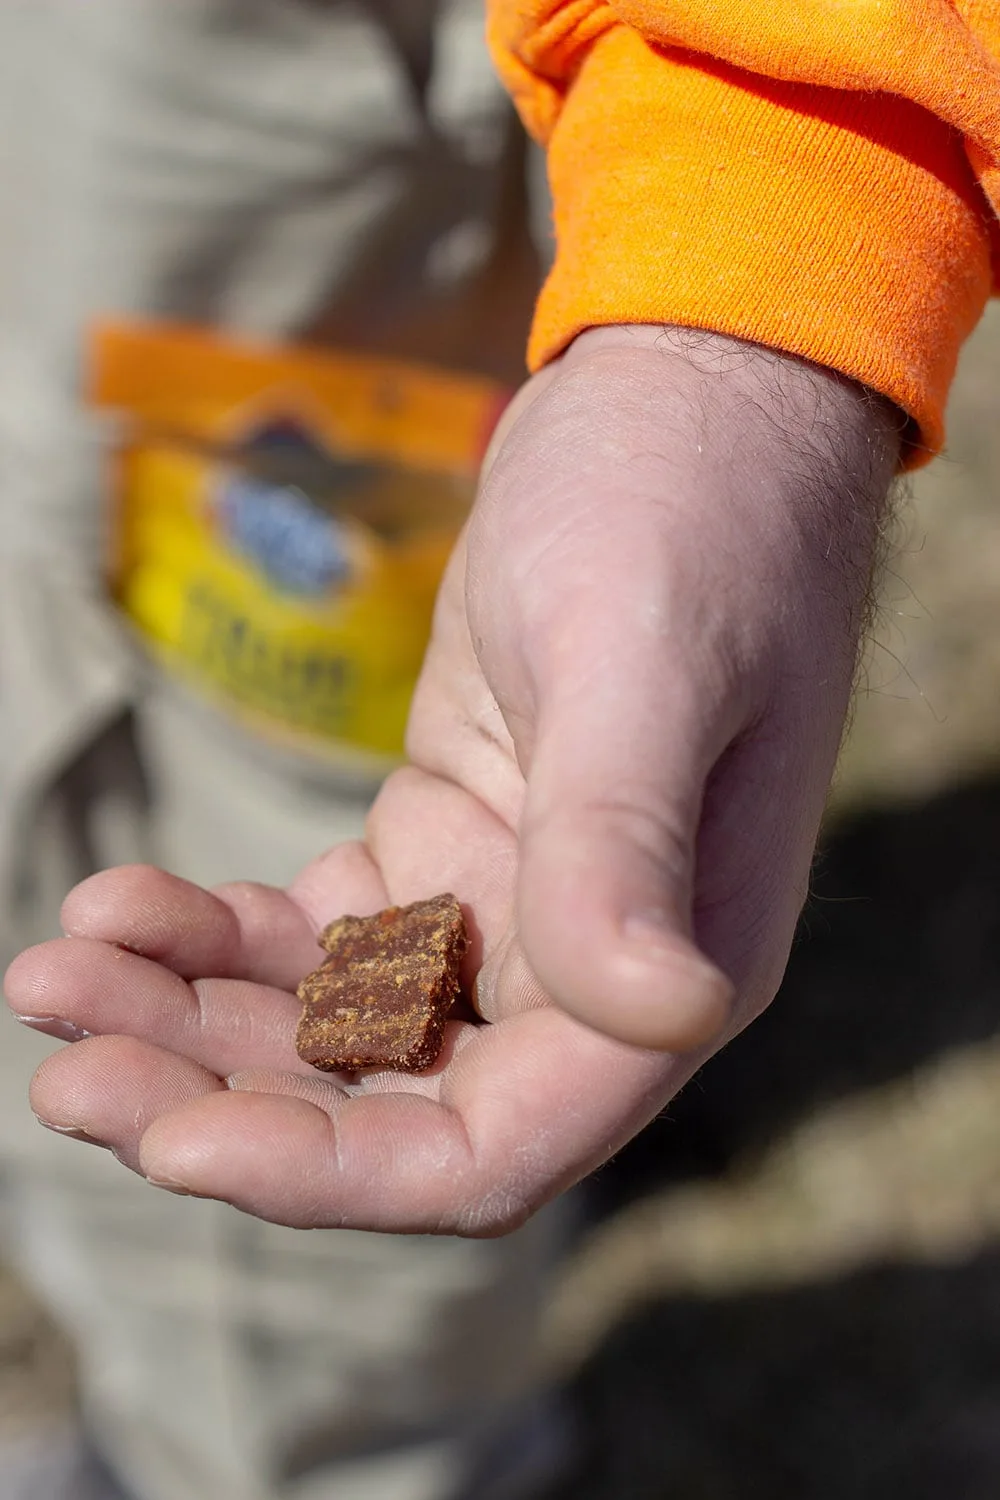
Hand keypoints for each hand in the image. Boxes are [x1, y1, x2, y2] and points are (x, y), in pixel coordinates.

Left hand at [5, 326, 897, 1233]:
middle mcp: (595, 965)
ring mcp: (514, 904)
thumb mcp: (642, 663)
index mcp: (668, 963)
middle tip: (66, 1057)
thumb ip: (629, 845)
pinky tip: (123, 901)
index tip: (174, 1142)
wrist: (688, 399)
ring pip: (335, 1025)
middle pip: (387, 1104)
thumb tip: (665, 1014)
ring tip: (57, 965)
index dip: (332, 1171)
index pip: (492, 1147)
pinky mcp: (453, 836)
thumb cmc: (691, 512)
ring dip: (192, 1013)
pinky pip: (321, 932)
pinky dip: (216, 932)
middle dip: (219, 1097)